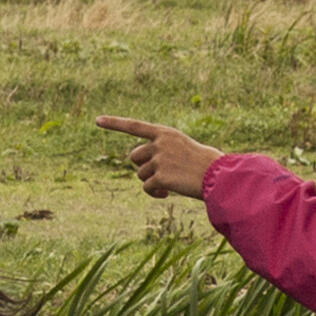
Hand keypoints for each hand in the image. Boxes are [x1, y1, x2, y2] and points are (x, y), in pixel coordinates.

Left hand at [94, 116, 217, 202]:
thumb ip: (164, 152)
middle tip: (160, 174)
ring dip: (151, 182)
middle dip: (143, 167)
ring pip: (140, 174)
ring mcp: (159, 159)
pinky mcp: (160, 176)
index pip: (134, 126)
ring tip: (168, 185)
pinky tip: (167, 194)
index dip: (114, 123)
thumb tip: (146, 170)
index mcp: (166, 133)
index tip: (97, 120)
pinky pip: (147, 187)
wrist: (219, 176)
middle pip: (135, 157)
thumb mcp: (184, 149)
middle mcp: (160, 143)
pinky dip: (155, 193)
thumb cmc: (207, 164)